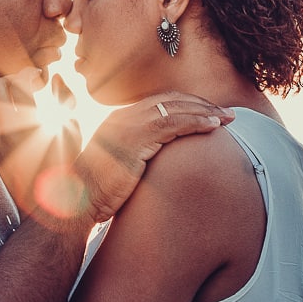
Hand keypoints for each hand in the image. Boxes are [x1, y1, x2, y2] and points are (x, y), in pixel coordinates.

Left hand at [0, 68, 82, 217]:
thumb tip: (55, 77)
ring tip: (16, 100)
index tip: (39, 79)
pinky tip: (14, 118)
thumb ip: (66, 98)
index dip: (29, 73)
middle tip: (26, 86)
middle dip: (12, 79)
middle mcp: (7, 129)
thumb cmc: (68, 165)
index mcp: (29, 122)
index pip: (18, 80)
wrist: (48, 203)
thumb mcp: (74, 130)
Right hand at [74, 94, 233, 222]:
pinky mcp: (134, 139)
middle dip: (200, 104)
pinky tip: (213, 126)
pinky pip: (173, 123)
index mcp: (118, 120)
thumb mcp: (118, 166)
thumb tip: (154, 160)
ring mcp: (128, 125)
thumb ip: (136, 154)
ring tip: (226, 118)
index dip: (186, 105)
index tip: (208, 112)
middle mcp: (123, 116)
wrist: (76, 201)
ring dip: (205, 111)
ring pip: (175, 108)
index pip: (158, 102)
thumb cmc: (97, 192)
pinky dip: (196, 122)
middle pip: (169, 99)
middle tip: (225, 112)